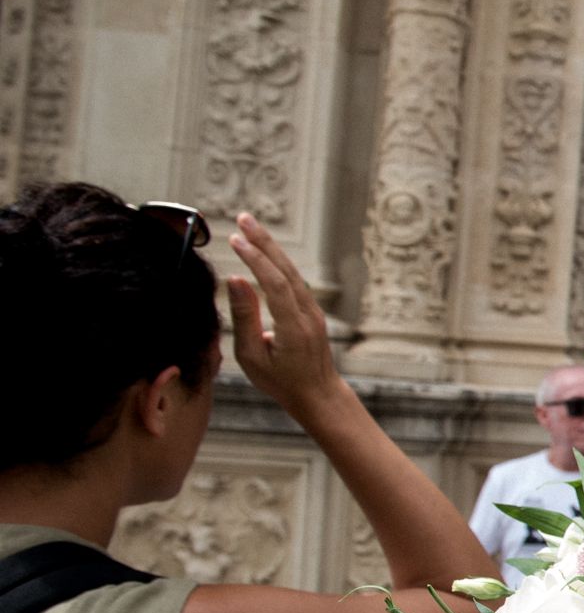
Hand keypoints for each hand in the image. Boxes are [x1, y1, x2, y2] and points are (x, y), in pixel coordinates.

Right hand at [227, 213, 340, 417]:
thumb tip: (236, 281)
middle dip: (264, 242)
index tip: (236, 239)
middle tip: (243, 218)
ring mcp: (313, 311)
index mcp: (293, 326)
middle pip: (286, 270)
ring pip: (291, 273)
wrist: (317, 394)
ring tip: (250, 227)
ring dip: (271, 248)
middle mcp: (307, 314)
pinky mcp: (311, 312)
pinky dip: (277, 263)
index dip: (255, 259)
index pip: (274, 283)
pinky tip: (265, 251)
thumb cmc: (281, 381)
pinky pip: (294, 281)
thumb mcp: (252, 356)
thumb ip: (244, 317)